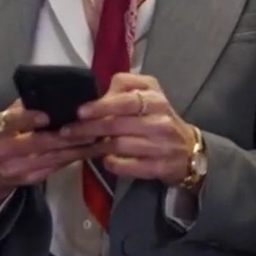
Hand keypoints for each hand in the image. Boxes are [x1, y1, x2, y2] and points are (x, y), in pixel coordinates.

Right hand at [0, 100, 97, 216]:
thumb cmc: (8, 133)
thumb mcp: (9, 117)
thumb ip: (26, 106)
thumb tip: (54, 92)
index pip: (9, 122)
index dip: (27, 118)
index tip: (46, 116)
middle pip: (35, 143)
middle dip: (63, 136)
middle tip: (88, 127)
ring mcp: (14, 169)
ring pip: (50, 158)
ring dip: (75, 148)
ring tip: (96, 138)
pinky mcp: (29, 180)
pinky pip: (55, 168)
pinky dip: (74, 158)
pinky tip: (89, 150)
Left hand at [60, 72, 198, 185]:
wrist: (187, 150)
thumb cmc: (158, 118)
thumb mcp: (147, 94)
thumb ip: (123, 89)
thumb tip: (94, 96)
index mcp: (155, 98)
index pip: (127, 100)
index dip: (101, 106)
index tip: (80, 111)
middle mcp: (160, 120)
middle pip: (118, 124)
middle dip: (89, 128)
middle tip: (67, 132)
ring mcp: (161, 144)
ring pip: (120, 145)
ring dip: (96, 147)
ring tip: (82, 146)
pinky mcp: (159, 166)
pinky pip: (128, 166)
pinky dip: (112, 163)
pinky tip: (105, 160)